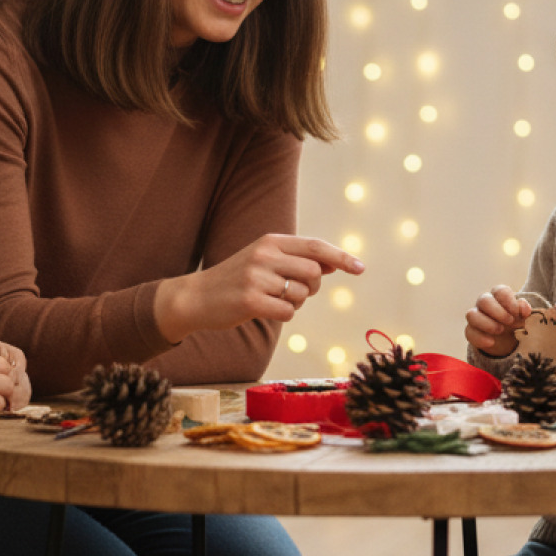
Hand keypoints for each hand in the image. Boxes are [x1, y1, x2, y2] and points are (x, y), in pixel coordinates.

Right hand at [154, 234, 364, 341]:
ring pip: (302, 294)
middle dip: (313, 288)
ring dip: (295, 303)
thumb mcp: (264, 260)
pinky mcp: (250, 301)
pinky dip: (283, 315)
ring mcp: (256, 277)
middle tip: (296, 292)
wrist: (195, 297)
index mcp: (270, 241)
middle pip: (314, 273)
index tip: (361, 268)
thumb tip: (335, 263)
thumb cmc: (236, 280)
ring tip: (273, 300)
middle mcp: (264, 255)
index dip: (341, 258)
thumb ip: (297, 260)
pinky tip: (264, 310)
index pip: (316, 247)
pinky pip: (288, 312)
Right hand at [466, 284, 532, 354]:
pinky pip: (469, 332)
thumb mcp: (523, 316)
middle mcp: (485, 304)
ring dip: (487, 323)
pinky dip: (480, 338)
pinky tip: (491, 342)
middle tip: (510, 321)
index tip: (516, 312)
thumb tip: (524, 309)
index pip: (499, 291)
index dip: (508, 300)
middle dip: (497, 311)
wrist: (508, 340)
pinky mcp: (472, 331)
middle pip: (483, 300)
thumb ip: (524, 310)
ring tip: (500, 331)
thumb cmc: (516, 321)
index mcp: (499, 296)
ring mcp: (476, 317)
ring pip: (471, 314)